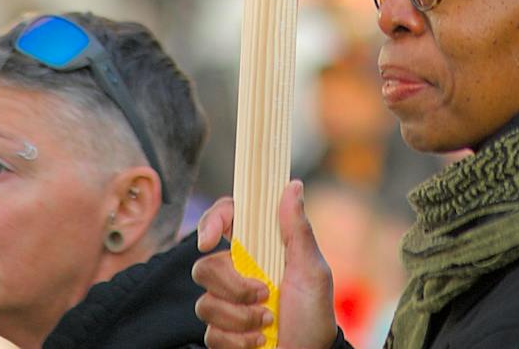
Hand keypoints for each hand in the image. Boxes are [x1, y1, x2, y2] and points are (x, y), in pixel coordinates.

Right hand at [192, 180, 337, 348]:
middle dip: (235, 287)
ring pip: (205, 304)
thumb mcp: (312, 270)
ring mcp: (226, 304)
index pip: (224, 220)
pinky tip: (259, 342)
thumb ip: (297, 230)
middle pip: (204, 267)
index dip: (210, 221)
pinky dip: (239, 341)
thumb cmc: (314, 313)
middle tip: (265, 294)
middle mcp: (236, 273)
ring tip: (267, 324)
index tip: (209, 240)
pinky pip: (211, 334)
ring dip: (241, 318)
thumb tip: (292, 185)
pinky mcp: (221, 334)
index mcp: (257, 249)